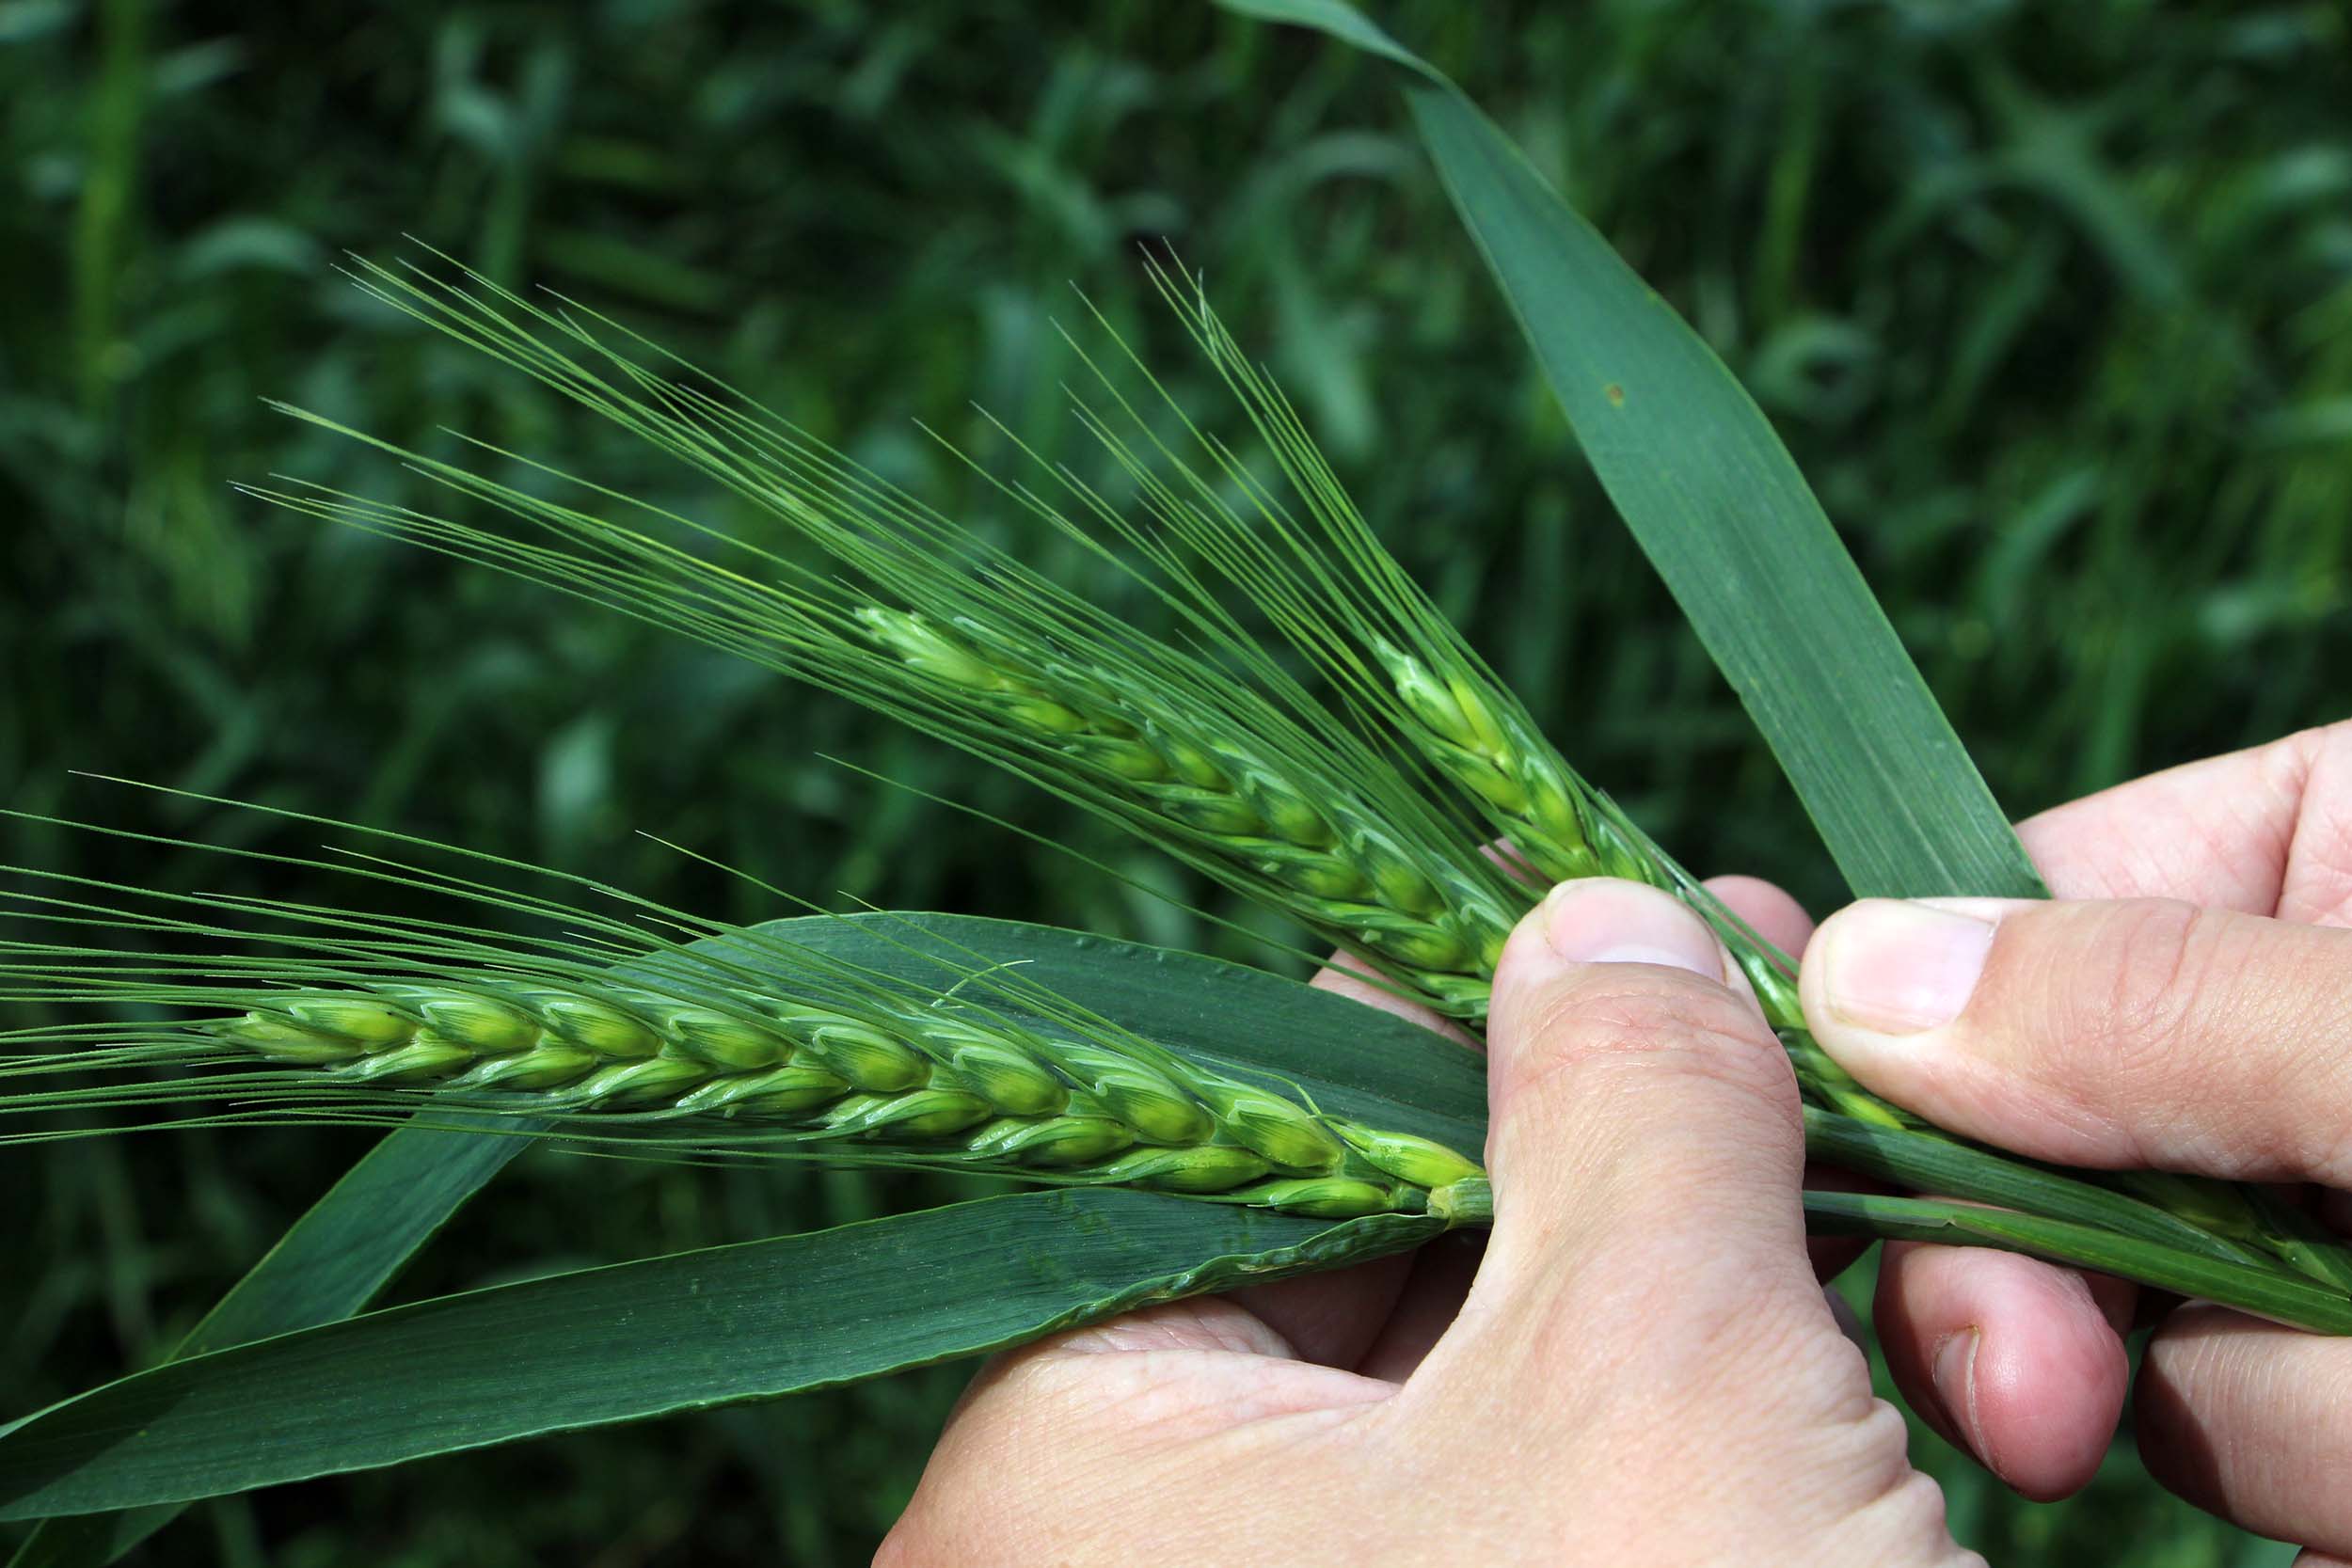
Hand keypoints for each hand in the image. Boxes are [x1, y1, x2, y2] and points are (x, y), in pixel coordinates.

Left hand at [880, 880, 1977, 1566]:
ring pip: (1545, 1387)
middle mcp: (1164, 1535)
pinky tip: (1920, 1444)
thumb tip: (1590, 915)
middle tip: (1882, 1155)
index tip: (1699, 954)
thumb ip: (1619, 1108)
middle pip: (1438, 1247)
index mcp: (1095, 1430)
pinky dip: (1749, 1467)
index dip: (1517, 1010)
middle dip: (1689, 1191)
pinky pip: (1598, 1511)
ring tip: (1978, 1361)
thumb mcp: (1649, 1389)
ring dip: (1768, 1333)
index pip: (1291, 1108)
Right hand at [1800, 721, 2351, 1553]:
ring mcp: (2315, 1209)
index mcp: (2320, 854)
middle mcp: (2287, 1023)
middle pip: (2034, 1130)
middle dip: (2045, 1274)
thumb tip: (1849, 972)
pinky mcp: (2338, 1378)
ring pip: (2123, 1306)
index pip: (2024, 910)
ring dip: (2252, 1403)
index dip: (1933, 1037)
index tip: (1870, 1152)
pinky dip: (2305, 1477)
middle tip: (2047, 1409)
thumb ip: (2161, 1002)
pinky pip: (2225, 1420)